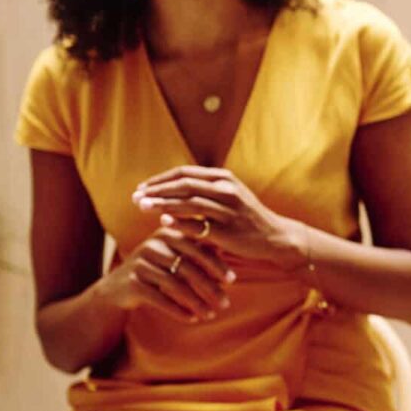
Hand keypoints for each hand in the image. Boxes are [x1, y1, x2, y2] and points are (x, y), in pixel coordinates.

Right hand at [100, 225, 233, 323]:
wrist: (117, 288)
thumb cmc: (156, 271)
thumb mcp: (175, 258)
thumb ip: (196, 252)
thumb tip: (225, 253)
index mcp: (167, 233)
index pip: (197, 248)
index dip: (216, 264)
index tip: (232, 280)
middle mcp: (152, 245)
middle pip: (188, 267)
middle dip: (209, 287)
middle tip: (226, 303)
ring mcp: (140, 263)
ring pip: (176, 285)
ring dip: (196, 302)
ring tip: (211, 315)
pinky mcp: (132, 283)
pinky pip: (160, 299)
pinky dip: (178, 310)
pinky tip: (193, 319)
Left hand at [132, 166, 299, 266]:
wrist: (275, 236)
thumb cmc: (246, 217)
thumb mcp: (229, 196)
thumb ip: (204, 190)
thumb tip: (170, 189)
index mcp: (224, 178)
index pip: (185, 173)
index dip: (160, 179)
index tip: (141, 187)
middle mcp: (227, 190)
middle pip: (184, 185)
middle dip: (156, 190)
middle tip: (135, 198)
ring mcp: (229, 210)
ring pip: (189, 203)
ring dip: (162, 204)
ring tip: (142, 207)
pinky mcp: (229, 231)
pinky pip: (199, 226)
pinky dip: (180, 223)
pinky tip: (163, 223)